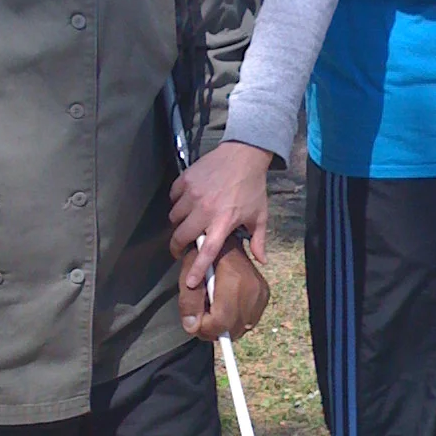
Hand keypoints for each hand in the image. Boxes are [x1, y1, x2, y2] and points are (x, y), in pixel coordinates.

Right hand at [170, 140, 271, 287]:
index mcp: (224, 221)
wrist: (244, 154)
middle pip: (181, 236)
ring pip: (174, 217)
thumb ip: (258, 240)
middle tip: (180, 248)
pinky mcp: (185, 180)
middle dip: (177, 246)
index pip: (207, 251)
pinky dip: (176, 202)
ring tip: (187, 221)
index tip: (189, 282)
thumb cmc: (252, 186)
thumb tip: (262, 261)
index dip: (197, 268)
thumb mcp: (259, 215)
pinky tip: (186, 201)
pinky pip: (173, 197)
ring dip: (178, 222)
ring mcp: (193, 193)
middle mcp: (205, 209)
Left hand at [179, 239, 269, 342]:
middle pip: (232, 329)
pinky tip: (226, 307)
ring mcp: (261, 292)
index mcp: (233, 279)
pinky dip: (235, 321)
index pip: (220, 321)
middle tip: (201, 314)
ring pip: (241, 328)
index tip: (194, 318)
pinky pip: (248, 322)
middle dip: (213, 329)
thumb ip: (188, 301)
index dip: (204, 327)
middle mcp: (252, 287)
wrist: (224, 242)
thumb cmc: (202, 256)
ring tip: (214, 307)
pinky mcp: (264, 295)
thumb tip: (193, 327)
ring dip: (224, 326)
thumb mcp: (187, 273)